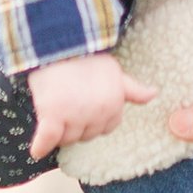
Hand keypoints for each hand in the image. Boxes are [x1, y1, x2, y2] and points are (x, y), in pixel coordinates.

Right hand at [26, 51, 152, 158]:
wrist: (59, 43)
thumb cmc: (87, 56)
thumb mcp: (114, 71)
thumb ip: (133, 89)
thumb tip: (154, 94)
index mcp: (114, 104)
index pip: (106, 128)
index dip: (94, 119)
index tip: (84, 104)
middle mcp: (98, 113)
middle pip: (85, 135)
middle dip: (77, 124)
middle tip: (67, 103)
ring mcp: (75, 115)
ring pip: (67, 139)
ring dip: (59, 132)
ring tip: (53, 109)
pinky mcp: (53, 116)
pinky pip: (47, 140)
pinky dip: (41, 146)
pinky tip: (38, 150)